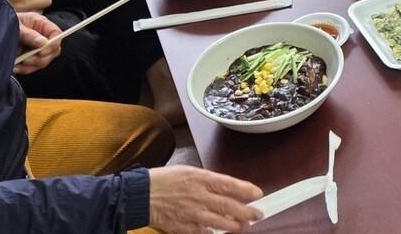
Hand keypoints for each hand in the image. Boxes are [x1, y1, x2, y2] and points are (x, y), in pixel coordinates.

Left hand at [13, 11, 61, 73]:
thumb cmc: (5, 22)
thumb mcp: (16, 25)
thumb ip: (29, 34)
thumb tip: (43, 43)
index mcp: (41, 24)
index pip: (56, 34)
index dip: (53, 44)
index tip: (42, 51)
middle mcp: (42, 36)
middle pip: (53, 50)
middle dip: (42, 58)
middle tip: (28, 59)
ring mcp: (36, 47)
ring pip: (44, 61)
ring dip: (33, 65)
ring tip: (20, 63)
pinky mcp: (28, 57)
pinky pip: (33, 67)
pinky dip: (26, 69)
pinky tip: (16, 67)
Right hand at [148, 166, 263, 233]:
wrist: (142, 194)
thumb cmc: (165, 180)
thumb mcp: (190, 171)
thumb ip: (209, 181)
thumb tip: (227, 188)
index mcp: (202, 179)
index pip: (230, 185)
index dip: (247, 191)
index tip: (258, 194)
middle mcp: (200, 197)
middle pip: (230, 207)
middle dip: (247, 212)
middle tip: (257, 214)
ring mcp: (193, 214)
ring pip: (221, 223)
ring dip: (235, 226)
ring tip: (243, 226)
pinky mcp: (185, 227)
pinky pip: (204, 233)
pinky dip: (212, 233)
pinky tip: (217, 233)